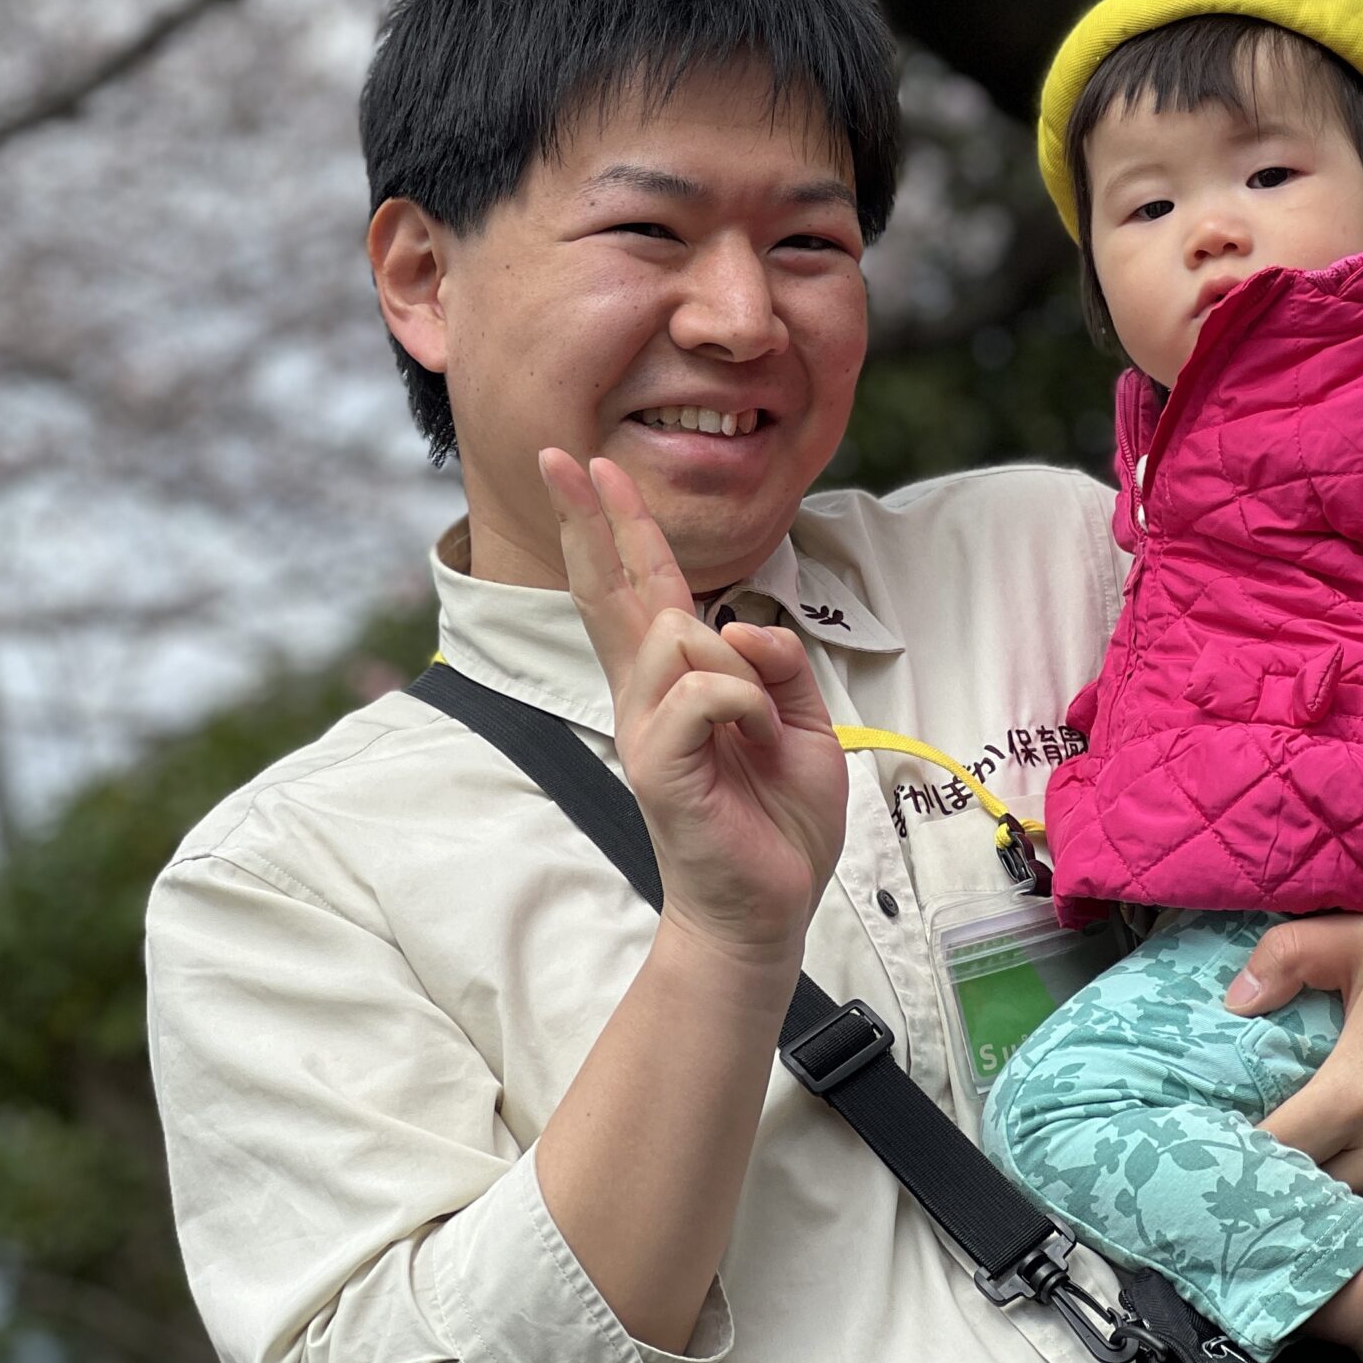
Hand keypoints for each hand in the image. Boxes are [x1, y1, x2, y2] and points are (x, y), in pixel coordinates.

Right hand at [540, 449, 846, 974]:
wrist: (766, 907)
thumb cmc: (776, 818)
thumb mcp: (801, 722)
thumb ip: (778, 664)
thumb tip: (744, 625)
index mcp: (675, 682)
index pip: (638, 587)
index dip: (616, 525)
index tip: (589, 466)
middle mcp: (644, 696)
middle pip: (610, 589)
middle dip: (591, 516)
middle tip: (561, 455)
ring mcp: (644, 727)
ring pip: (679, 633)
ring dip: (738, 662)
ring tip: (759, 723)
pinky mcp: (655, 763)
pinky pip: (705, 688)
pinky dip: (747, 702)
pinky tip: (755, 739)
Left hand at [1226, 914, 1362, 1224]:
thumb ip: (1288, 956)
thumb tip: (1232, 1000)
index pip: (1275, 1150)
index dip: (1234, 1151)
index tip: (1207, 1143)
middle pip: (1310, 1199)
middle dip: (1271, 1188)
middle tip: (1236, 1171)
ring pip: (1356, 1219)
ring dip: (1322, 1205)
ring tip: (1285, 1182)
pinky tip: (1343, 1184)